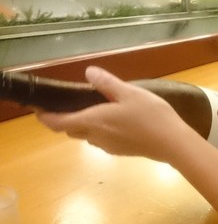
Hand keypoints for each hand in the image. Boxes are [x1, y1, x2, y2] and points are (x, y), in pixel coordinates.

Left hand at [36, 66, 192, 161]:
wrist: (172, 144)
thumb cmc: (151, 116)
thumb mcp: (130, 93)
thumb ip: (107, 83)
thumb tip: (89, 72)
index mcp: (93, 121)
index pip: (58, 122)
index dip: (45, 117)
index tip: (38, 108)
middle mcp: (95, 136)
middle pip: (71, 129)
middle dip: (66, 119)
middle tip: (71, 103)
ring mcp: (108, 146)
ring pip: (87, 135)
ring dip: (85, 124)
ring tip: (96, 109)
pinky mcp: (119, 151)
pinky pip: (101, 140)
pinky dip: (100, 130)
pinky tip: (116, 121)